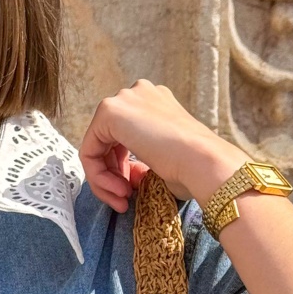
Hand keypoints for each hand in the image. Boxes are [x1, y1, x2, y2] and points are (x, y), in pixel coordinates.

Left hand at [78, 80, 245, 211]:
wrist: (203, 162)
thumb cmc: (192, 168)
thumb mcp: (160, 163)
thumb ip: (137, 163)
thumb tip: (123, 174)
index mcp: (154, 103)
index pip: (123, 138)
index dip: (122, 169)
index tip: (130, 193)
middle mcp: (138, 94)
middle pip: (107, 141)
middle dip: (112, 174)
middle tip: (124, 199)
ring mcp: (124, 99)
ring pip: (96, 147)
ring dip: (106, 179)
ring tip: (123, 199)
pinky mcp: (109, 111)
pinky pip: (89, 150)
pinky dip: (98, 175)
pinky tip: (119, 190)